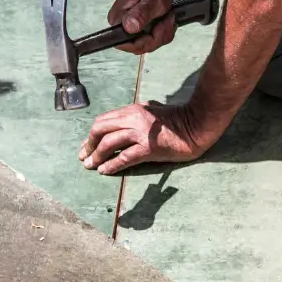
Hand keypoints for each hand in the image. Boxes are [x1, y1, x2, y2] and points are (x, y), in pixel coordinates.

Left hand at [78, 101, 212, 174]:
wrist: (197, 126)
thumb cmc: (177, 119)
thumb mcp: (153, 111)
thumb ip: (137, 114)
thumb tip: (122, 123)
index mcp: (134, 109)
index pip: (104, 120)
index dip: (92, 134)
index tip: (86, 145)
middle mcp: (134, 118)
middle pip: (101, 129)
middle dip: (89, 144)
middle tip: (84, 156)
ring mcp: (141, 133)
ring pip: (109, 143)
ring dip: (97, 156)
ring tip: (90, 166)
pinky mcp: (149, 147)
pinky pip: (125, 157)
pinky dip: (112, 165)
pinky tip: (105, 171)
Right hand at [108, 0, 175, 54]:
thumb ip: (141, 14)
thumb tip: (129, 27)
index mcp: (118, 20)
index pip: (128, 45)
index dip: (147, 42)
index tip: (158, 26)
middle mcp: (120, 25)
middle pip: (140, 46)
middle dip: (158, 36)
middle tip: (166, 18)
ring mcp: (129, 27)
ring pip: (149, 44)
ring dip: (163, 32)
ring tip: (167, 15)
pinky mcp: (139, 26)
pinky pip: (152, 39)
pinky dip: (163, 31)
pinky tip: (166, 18)